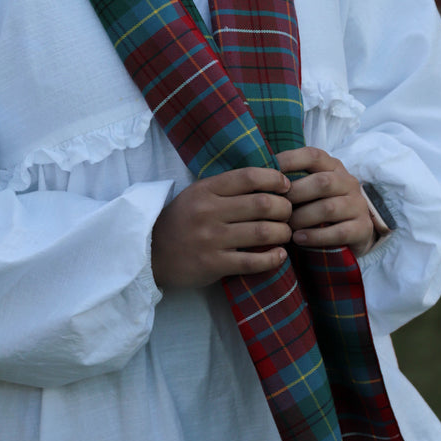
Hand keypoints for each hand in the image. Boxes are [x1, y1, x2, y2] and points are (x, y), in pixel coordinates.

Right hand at [151, 166, 292, 288]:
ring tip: (286, 233)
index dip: (275, 179)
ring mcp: (211, 239)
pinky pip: (252, 262)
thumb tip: (270, 179)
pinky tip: (279, 255)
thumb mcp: (197, 194)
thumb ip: (227, 187)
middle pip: (263, 204)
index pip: (249, 176)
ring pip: (263, 232)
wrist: (151, 252)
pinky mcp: (213, 264)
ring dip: (283, 233)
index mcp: (206, 189)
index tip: (286, 186)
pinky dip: (272, 258)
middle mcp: (208, 212)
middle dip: (285, 208)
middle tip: (289, 213)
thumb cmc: (182, 220)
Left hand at [276, 146, 374, 257]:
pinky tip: (299, 239)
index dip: (290, 161)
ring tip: (286, 227)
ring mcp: (358, 205)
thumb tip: (257, 175)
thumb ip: (290, 180)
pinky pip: (338, 232)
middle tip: (276, 207)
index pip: (313, 155)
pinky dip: (315, 236)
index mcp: (333, 167)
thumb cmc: (318, 207)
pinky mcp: (363, 228)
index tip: (267, 172)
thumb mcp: (308, 189)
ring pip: (328, 208)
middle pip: (322, 182)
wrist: (352, 233)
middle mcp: (348, 182)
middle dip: (295, 194)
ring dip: (302, 218)